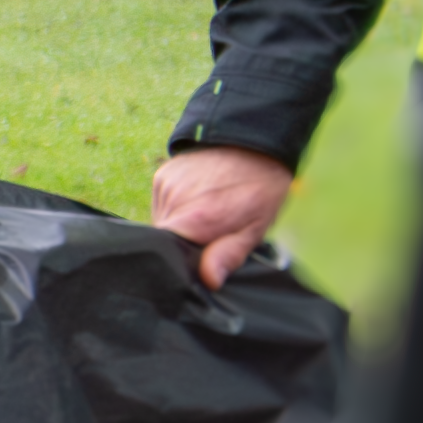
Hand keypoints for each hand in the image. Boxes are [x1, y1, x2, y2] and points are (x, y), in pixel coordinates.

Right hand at [147, 147, 296, 289]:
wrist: (253, 141)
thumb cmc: (260, 188)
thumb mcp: (257, 227)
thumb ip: (228, 254)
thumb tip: (208, 280)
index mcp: (196, 220)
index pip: (169, 255)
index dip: (182, 263)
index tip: (201, 261)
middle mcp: (173, 203)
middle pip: (166, 240)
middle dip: (185, 243)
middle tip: (211, 234)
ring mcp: (165, 187)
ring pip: (162, 222)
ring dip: (179, 225)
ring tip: (206, 213)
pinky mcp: (161, 176)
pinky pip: (161, 204)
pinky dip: (175, 208)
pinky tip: (197, 200)